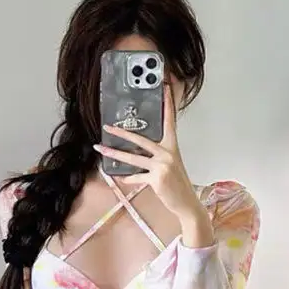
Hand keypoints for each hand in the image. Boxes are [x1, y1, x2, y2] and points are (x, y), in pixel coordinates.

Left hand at [94, 84, 209, 229]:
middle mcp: (168, 153)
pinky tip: (121, 177)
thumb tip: (137, 151)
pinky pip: (136, 177)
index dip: (168, 102)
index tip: (166, 85)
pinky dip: (128, 178)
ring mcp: (162, 166)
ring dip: (115, 154)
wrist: (186, 203)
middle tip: (107, 126)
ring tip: (101, 149)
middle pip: (141, 139)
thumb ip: (158, 156)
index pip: (170, 120)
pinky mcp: (157, 179)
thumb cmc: (177, 184)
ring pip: (133, 158)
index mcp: (172, 146)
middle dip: (122, 132)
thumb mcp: (170, 165)